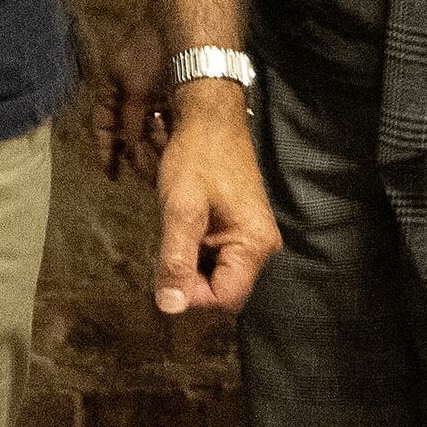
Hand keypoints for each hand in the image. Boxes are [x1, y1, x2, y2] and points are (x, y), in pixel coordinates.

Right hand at [90, 20, 169, 185]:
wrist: (184, 32)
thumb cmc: (152, 53)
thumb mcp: (135, 90)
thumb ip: (130, 121)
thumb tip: (131, 147)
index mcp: (112, 91)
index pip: (103, 127)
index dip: (105, 151)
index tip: (110, 174)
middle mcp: (129, 96)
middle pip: (127, 133)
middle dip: (135, 152)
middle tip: (146, 171)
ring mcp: (150, 97)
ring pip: (148, 131)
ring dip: (154, 145)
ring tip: (163, 157)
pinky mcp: (170, 97)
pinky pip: (166, 124)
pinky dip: (168, 134)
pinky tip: (175, 142)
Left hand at [151, 91, 278, 316]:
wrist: (211, 118)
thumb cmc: (197, 157)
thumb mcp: (180, 209)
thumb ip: (175, 260)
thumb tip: (169, 308)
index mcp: (253, 245)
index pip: (225, 299)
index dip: (191, 296)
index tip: (166, 271)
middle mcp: (260, 247)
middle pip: (221, 290)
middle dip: (188, 280)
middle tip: (166, 248)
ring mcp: (251, 238)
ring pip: (215, 274)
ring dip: (188, 264)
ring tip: (174, 233)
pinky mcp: (240, 230)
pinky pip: (216, 256)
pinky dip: (193, 251)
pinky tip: (182, 229)